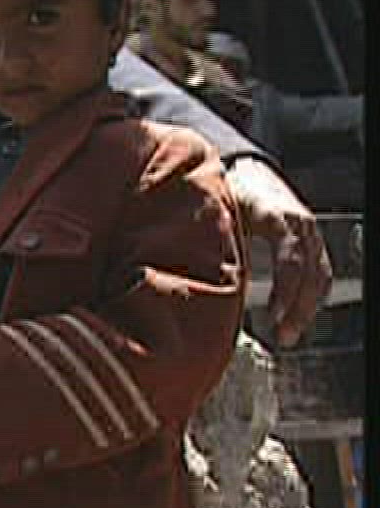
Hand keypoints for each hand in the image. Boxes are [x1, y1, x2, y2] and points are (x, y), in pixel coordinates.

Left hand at [227, 157, 331, 346]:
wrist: (249, 172)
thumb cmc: (226, 191)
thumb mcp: (214, 209)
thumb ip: (209, 238)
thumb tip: (186, 274)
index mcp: (271, 211)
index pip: (288, 252)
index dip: (284, 286)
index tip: (273, 312)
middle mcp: (297, 222)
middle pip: (310, 270)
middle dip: (298, 306)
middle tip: (281, 334)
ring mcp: (309, 232)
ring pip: (320, 275)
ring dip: (306, 307)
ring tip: (287, 333)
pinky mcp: (313, 242)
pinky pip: (321, 273)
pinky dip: (312, 297)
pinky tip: (296, 317)